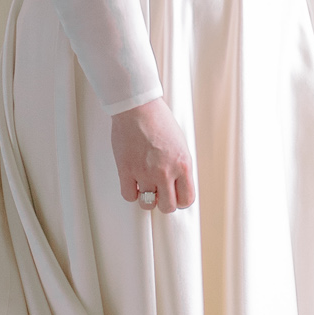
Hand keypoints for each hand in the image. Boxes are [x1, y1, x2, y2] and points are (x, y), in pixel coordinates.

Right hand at [110, 97, 195, 213]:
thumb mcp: (180, 144)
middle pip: (168, 206)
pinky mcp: (126, 170)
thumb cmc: (159, 121)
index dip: (180, 200)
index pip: (187, 199)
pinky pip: (129, 196)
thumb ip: (180, 166)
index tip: (174, 195)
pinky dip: (131, 192)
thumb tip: (177, 185)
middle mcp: (166, 172)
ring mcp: (145, 172)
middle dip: (164, 202)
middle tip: (159, 192)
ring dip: (147, 198)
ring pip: (148, 204)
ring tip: (144, 186)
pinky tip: (132, 182)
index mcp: (183, 165)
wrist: (138, 107)